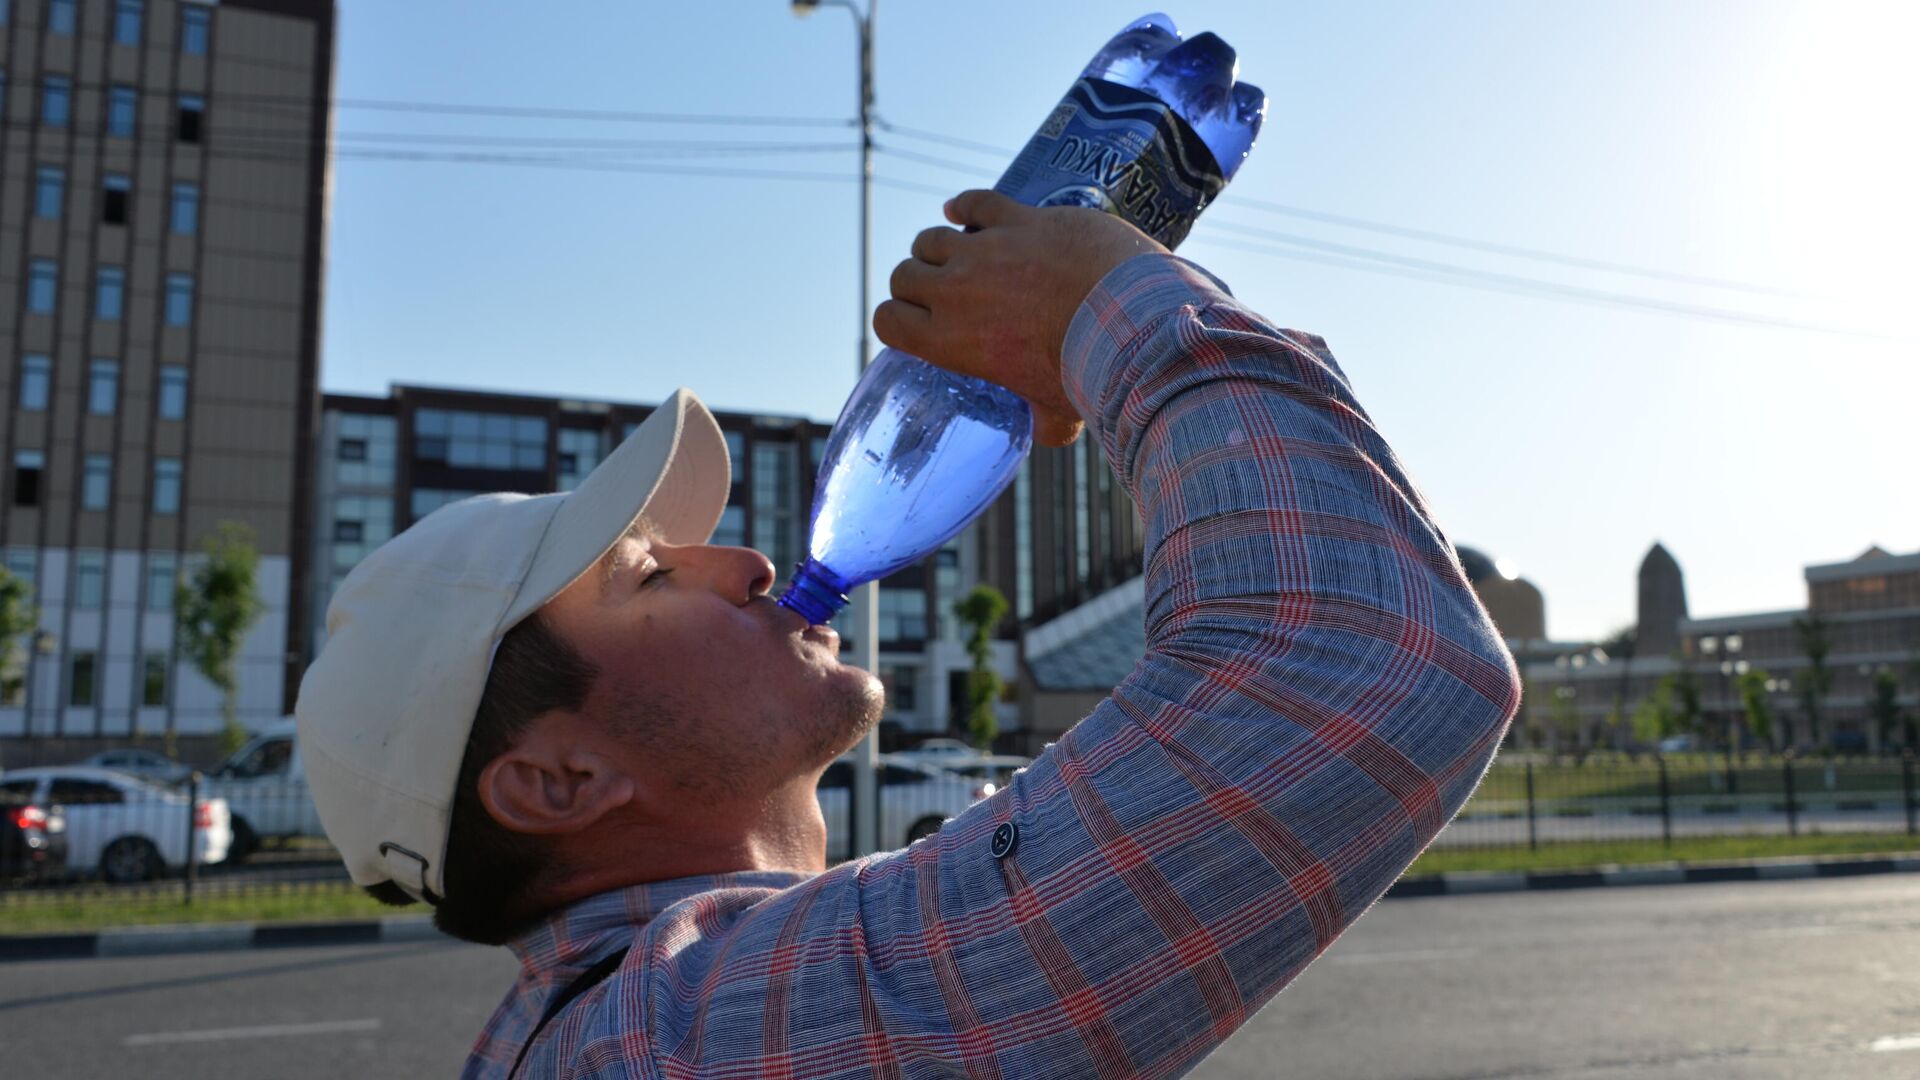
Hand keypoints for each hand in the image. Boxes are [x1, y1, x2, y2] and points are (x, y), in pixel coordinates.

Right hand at [873, 190, 1167, 446]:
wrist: (1129, 319)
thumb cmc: (1090, 371)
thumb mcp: (1058, 411)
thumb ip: (1042, 421)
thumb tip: (1045, 431)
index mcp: (950, 340)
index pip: (887, 321)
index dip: (895, 321)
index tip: (913, 324)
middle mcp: (956, 290)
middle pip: (904, 274)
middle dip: (916, 283)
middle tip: (940, 293)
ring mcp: (986, 249)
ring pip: (931, 238)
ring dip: (938, 248)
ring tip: (957, 258)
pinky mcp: (1020, 219)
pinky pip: (975, 202)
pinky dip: (965, 207)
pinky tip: (962, 212)